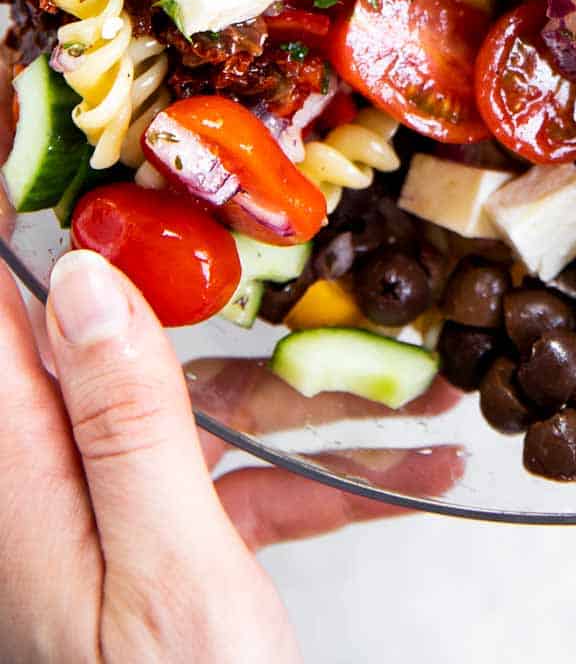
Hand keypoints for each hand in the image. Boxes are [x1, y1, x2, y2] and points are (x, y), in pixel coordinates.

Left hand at [0, 42, 462, 662]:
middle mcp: (56, 504)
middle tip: (233, 201)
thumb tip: (86, 278)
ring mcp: (114, 538)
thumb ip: (123, 419)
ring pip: (194, 418)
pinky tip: (415, 466)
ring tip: (411, 382)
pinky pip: (239, 489)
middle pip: (104, 350)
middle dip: (182, 285)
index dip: (1, 225)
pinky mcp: (170, 570)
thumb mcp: (167, 569)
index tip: (24, 126)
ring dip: (299, 396)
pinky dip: (320, 474)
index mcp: (29, 490)